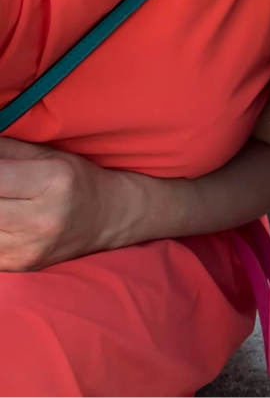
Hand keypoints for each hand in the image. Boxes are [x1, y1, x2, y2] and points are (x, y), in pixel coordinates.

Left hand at [0, 134, 269, 271]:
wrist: (113, 217)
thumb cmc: (81, 177)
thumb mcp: (49, 153)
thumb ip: (8, 148)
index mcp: (52, 182)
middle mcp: (41, 220)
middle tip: (5, 180)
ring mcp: (30, 249)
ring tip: (8, 196)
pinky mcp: (21, 267)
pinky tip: (8, 214)